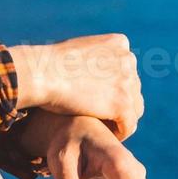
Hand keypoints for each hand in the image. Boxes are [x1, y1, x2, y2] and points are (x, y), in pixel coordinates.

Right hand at [8, 34, 142, 138]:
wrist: (43, 73)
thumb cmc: (50, 64)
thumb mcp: (79, 51)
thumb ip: (95, 60)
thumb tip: (96, 74)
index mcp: (119, 44)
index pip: (127, 72)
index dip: (114, 89)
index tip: (98, 100)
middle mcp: (128, 60)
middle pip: (133, 90)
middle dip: (119, 104)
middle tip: (100, 117)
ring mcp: (127, 82)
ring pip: (134, 109)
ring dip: (120, 119)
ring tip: (102, 126)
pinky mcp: (123, 103)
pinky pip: (129, 125)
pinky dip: (119, 133)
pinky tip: (104, 134)